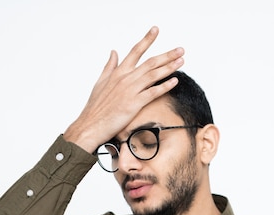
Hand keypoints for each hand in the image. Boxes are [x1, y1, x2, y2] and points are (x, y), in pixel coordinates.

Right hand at [64, 26, 184, 152]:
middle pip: (150, 62)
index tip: (156, 30)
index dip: (147, 39)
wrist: (91, 124)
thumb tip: (114, 52)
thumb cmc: (96, 107)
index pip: (135, 51)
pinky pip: (153, 92)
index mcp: (118, 72)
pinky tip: (175, 81)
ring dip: (169, 67)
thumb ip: (109, 66)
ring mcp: (130, 90)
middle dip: (167, 55)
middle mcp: (126, 78)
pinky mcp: (135, 103)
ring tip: (181, 61)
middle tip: (180, 49)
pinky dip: (165, 86)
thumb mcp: (101, 82)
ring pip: (154, 75)